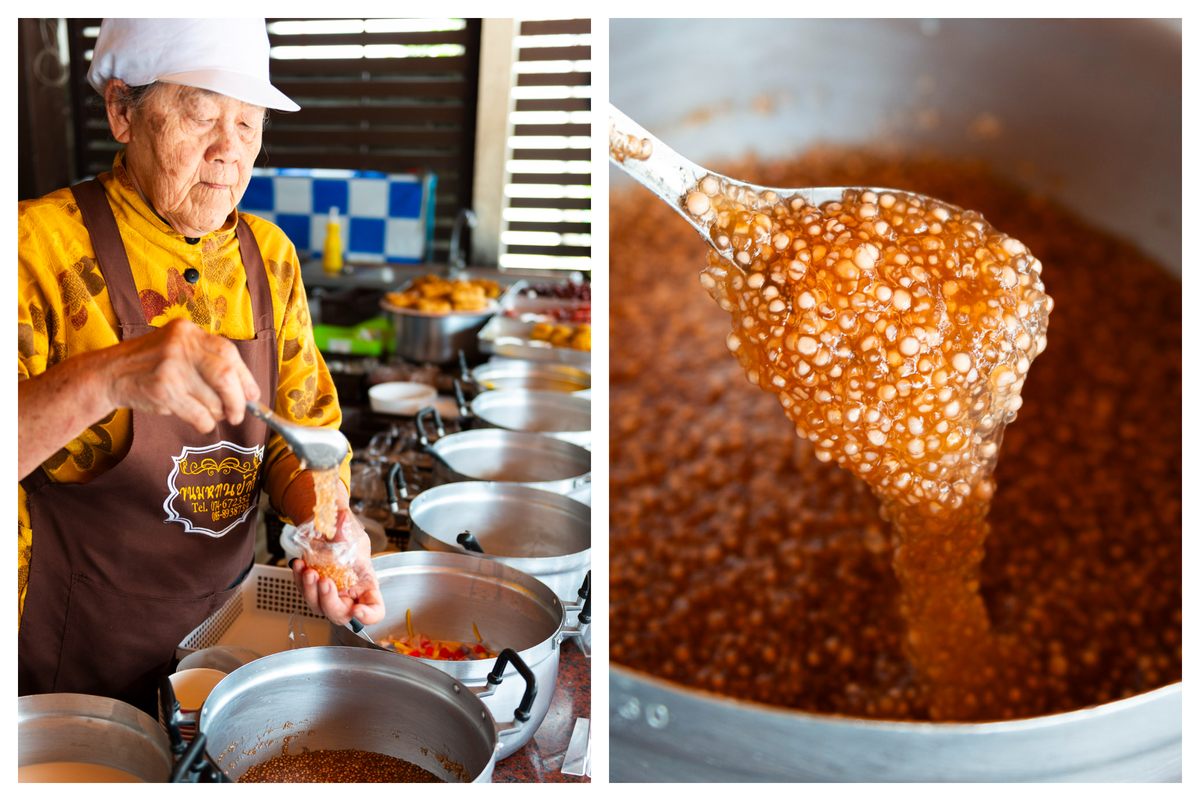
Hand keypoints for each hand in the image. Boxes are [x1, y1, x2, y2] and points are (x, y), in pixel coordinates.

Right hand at [102, 317, 259, 431]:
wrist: (108, 374)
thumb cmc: (151, 365)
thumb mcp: (178, 349)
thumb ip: (208, 362)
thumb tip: (248, 392)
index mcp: (188, 331)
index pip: (229, 353)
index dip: (246, 378)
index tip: (253, 396)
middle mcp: (180, 345)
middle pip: (225, 375)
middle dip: (238, 400)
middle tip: (238, 414)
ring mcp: (170, 367)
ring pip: (213, 398)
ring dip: (218, 413)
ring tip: (214, 415)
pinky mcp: (162, 390)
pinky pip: (198, 414)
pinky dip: (205, 423)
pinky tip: (201, 422)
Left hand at [290, 507, 385, 626]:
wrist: (330, 535)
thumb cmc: (348, 539)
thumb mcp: (353, 534)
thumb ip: (347, 530)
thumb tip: (340, 518)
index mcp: (367, 588)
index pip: (375, 611)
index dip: (368, 616)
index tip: (357, 610)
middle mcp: (348, 596)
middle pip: (340, 614)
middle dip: (329, 601)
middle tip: (325, 582)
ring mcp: (329, 596)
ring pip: (318, 606)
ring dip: (310, 591)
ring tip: (308, 571)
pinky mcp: (313, 590)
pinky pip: (304, 591)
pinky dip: (299, 580)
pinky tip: (298, 565)